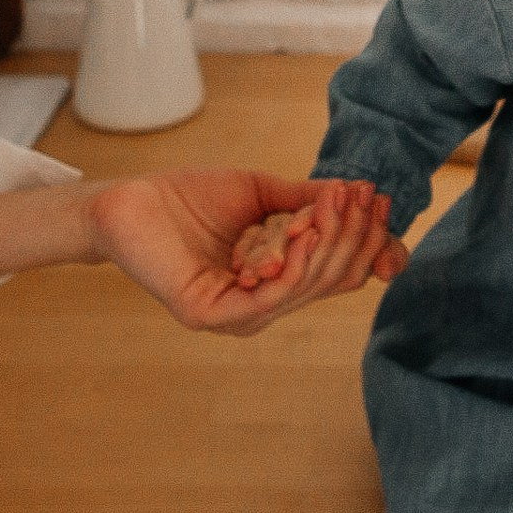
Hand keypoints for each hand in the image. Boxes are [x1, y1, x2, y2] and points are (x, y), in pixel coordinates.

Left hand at [84, 169, 405, 336]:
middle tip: (360, 195)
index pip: (339, 274)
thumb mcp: (264, 195)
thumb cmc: (191, 198)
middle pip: (331, 280)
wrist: (130, 202)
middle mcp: (262, 308)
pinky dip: (294, 264)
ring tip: (336, 203)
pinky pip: (268, 296)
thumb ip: (307, 201)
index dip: (367, 242)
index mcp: (278, 285)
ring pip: (305, 287)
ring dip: (329, 242)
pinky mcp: (210, 315)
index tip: (382, 202)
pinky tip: (305, 232)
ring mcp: (236, 317)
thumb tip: (359, 195)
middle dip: (354, 236)